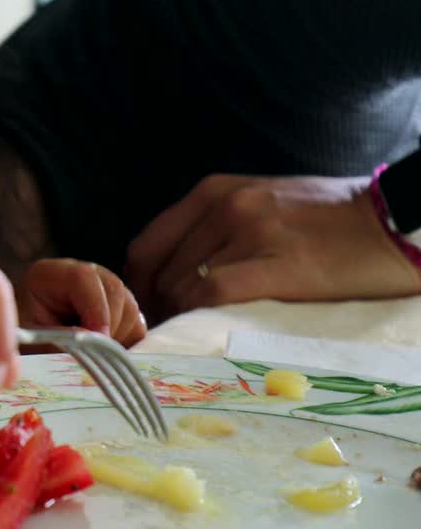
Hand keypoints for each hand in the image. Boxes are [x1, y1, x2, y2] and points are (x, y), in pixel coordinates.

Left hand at [16, 259, 145, 347]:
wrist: (24, 344)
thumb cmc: (24, 340)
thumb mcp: (32, 339)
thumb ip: (59, 338)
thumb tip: (91, 338)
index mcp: (51, 274)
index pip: (83, 278)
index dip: (95, 308)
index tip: (97, 338)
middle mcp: (82, 273)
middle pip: (114, 290)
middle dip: (109, 326)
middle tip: (97, 354)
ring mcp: (103, 287)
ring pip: (129, 307)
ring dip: (118, 336)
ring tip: (95, 354)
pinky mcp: (118, 306)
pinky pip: (135, 322)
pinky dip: (126, 341)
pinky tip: (104, 353)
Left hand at [126, 174, 420, 321]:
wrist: (391, 222)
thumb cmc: (326, 219)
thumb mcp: (258, 201)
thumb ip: (213, 225)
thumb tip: (172, 268)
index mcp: (215, 191)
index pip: (147, 245)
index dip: (137, 283)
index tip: (145, 308)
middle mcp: (225, 207)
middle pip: (159, 271)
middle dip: (154, 307)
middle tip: (162, 333)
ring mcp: (249, 234)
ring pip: (182, 286)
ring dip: (176, 318)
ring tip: (183, 337)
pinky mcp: (277, 265)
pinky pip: (212, 296)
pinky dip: (198, 318)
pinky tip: (203, 331)